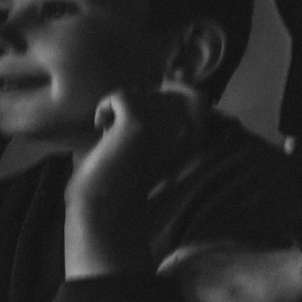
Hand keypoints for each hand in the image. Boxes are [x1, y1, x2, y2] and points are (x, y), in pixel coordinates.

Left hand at [64, 87, 208, 277]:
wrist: (106, 211)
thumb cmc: (128, 186)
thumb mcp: (160, 154)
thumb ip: (169, 126)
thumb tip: (174, 91)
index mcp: (195, 140)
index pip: (198, 98)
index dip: (178, 92)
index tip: (156, 106)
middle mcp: (185, 129)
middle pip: (163, 91)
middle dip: (141, 104)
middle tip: (126, 134)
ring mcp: (162, 124)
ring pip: (140, 92)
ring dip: (121, 110)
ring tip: (115, 136)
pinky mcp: (137, 122)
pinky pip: (118, 96)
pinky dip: (104, 110)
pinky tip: (102, 130)